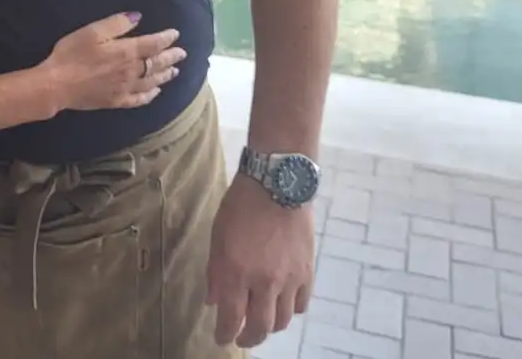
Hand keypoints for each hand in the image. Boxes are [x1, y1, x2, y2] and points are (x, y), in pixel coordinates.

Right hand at [39, 14, 183, 112]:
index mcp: (126, 52)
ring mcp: (125, 88)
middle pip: (157, 64)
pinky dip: (151, 95)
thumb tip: (138, 17)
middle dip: (171, 57)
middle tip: (182, 54)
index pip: (153, 44)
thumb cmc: (72, 54)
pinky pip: (139, 99)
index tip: (175, 34)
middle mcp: (131, 71)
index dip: (166, 38)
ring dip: (165, 76)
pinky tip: (155, 93)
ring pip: (152, 82)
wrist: (57, 85)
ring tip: (174, 71)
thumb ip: (117, 24)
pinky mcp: (117, 101)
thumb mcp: (92, 31)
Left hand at [206, 172, 315, 347]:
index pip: (231, 319)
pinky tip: (282, 304)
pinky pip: (301, 304)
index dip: (225, 335)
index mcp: (237, 272)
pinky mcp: (307, 272)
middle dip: (249, 338)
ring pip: (282, 320)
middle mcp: (265, 282)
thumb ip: (215, 272)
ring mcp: (290, 279)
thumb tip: (214, 301)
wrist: (278, 183)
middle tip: (242, 338)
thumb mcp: (218, 236)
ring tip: (262, 321)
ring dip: (270, 326)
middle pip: (260, 327)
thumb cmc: (241, 206)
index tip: (222, 339)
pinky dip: (290, 310)